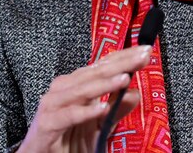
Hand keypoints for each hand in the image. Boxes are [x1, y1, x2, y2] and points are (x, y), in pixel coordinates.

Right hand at [17, 45, 151, 152]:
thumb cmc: (67, 141)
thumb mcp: (99, 126)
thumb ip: (116, 109)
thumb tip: (136, 93)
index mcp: (77, 85)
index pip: (103, 65)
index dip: (124, 57)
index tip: (145, 51)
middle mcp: (64, 90)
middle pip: (95, 72)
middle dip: (120, 64)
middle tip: (142, 56)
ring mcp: (53, 105)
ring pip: (81, 90)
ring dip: (104, 84)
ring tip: (125, 78)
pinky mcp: (46, 124)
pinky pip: (68, 116)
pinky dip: (85, 112)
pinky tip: (102, 108)